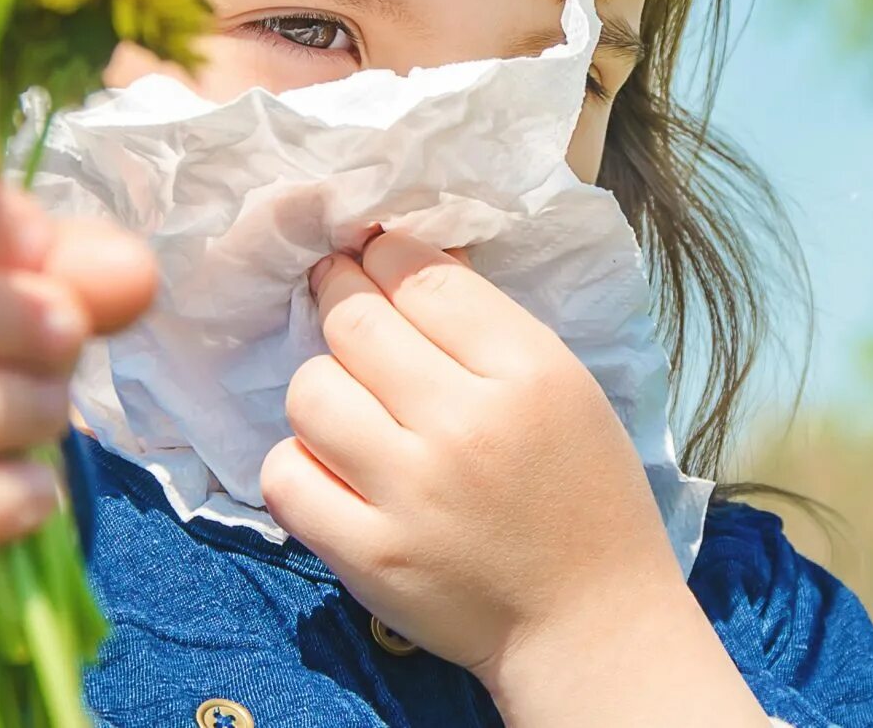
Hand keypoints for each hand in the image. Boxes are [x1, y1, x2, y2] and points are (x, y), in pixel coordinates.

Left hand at [261, 231, 766, 726]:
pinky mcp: (366, 554)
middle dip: (338, 296)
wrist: (588, 624)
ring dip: (323, 385)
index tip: (373, 259)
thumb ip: (482, 319)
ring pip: (309, 389)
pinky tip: (333, 465)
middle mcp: (464, 426)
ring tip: (350, 400)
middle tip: (341, 300)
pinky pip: (284, 473)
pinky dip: (299, 462)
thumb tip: (397, 248)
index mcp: (528, 373)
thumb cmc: (579, 492)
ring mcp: (408, 493)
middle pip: (353, 321)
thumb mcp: (561, 384)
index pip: (418, 275)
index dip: (383, 254)